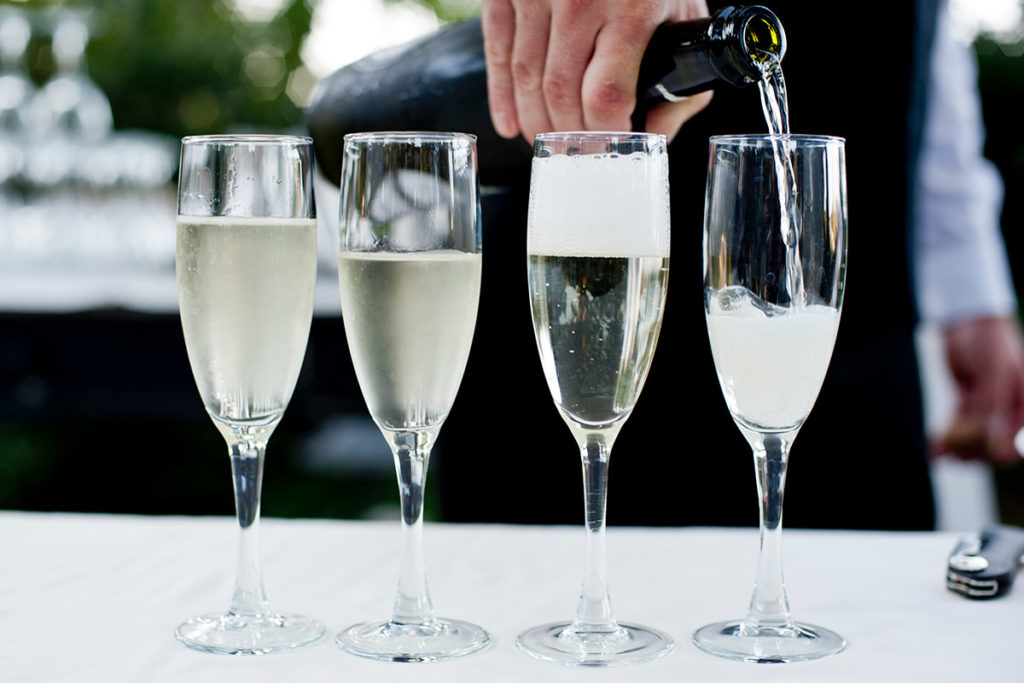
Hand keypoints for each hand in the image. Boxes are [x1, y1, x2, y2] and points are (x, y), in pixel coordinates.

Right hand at [482, 0, 713, 142]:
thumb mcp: (680, 13)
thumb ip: (678, 76)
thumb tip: (655, 134)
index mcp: (632, 11)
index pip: (606, 96)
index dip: (603, 132)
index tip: (609, 147)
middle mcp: (581, 1)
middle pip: (561, 94)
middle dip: (567, 135)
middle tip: (576, 153)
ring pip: (527, 78)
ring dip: (534, 121)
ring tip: (546, 143)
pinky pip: (498, 51)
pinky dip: (500, 95)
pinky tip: (510, 123)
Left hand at [939, 316, 1023, 466]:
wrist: (965, 322)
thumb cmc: (987, 342)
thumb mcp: (992, 375)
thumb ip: (995, 410)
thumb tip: (999, 449)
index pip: (1019, 443)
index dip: (1000, 454)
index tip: (980, 458)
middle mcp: (1011, 407)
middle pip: (995, 444)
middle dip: (974, 452)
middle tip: (953, 454)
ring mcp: (990, 406)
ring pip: (975, 437)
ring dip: (958, 447)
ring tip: (939, 450)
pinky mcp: (970, 402)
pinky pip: (960, 425)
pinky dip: (947, 436)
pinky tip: (934, 448)